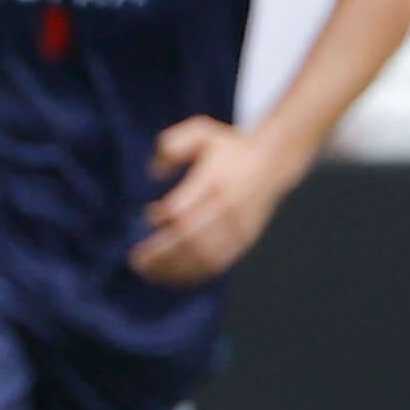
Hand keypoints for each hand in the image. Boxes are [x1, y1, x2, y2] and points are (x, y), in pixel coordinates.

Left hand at [126, 115, 295, 287]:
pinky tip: (174, 277)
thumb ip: (172, 145)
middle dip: (160, 254)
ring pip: (203, 257)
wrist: (274, 160)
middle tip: (136, 261)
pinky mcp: (245, 239)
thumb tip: (154, 173)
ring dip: (173, 269)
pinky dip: (194, 274)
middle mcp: (228, 207)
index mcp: (214, 182)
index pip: (183, 210)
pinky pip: (218, 263)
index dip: (162, 219)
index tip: (148, 215)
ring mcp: (238, 226)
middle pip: (189, 239)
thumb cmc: (229, 147)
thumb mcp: (201, 132)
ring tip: (150, 273)